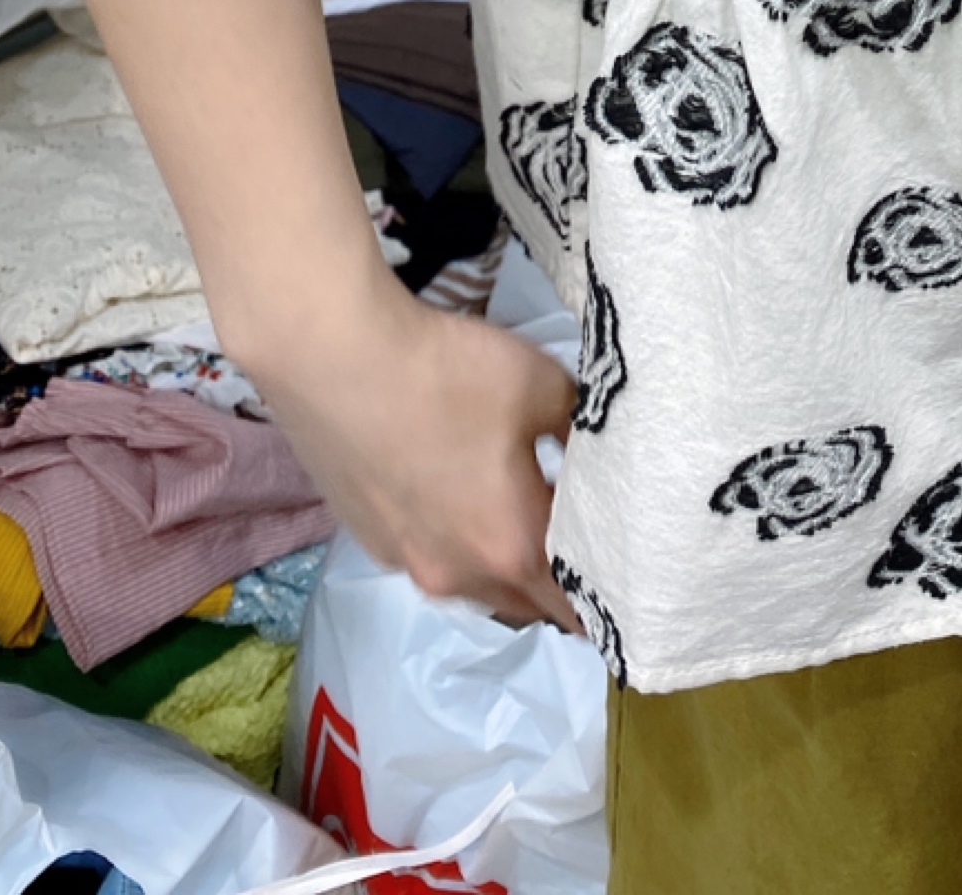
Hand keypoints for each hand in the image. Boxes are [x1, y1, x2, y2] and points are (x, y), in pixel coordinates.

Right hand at [244, 276, 583, 629]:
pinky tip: (454, 494)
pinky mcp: (366, 536)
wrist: (335, 357)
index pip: (573, 604)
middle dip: (556, 586)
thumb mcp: (542, 386)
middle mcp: (456, 574)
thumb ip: (579, 428)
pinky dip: (454, 541)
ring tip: (522, 522)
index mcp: (510, 547)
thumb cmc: (448, 375)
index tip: (626, 588)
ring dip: (501, 565)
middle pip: (523, 602)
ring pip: (472, 584)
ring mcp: (403, 560)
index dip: (604, 600)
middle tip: (585, 552)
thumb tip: (591, 446)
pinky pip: (428, 556)